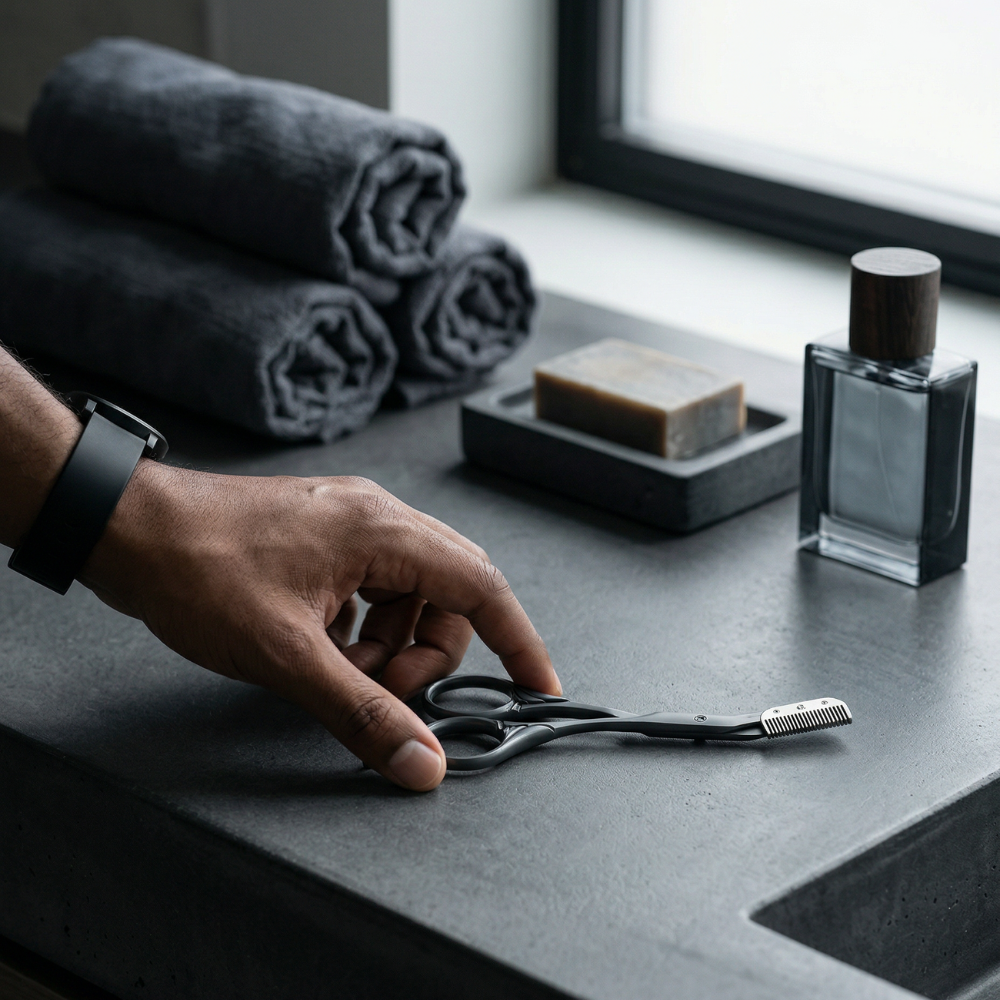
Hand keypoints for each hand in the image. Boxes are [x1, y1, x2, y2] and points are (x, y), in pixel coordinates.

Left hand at [81, 463, 560, 790]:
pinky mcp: (324, 538)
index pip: (481, 586)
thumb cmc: (199, 572)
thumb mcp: (287, 657)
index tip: (537, 688)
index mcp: (383, 532)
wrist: (127, 526)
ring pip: (409, 593)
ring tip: (338, 669)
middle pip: (449, 592)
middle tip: (390, 689)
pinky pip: (373, 588)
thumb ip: (362, 712)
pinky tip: (324, 648)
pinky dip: (364, 629)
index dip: (518, 641)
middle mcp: (377, 518)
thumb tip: (422, 762)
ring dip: (391, 644)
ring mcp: (349, 523)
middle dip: (433, 651)